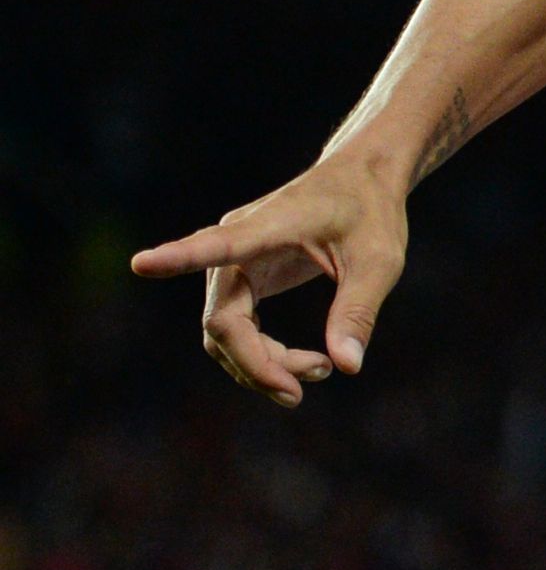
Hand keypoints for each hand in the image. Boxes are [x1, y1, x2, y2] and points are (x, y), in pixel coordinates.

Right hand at [129, 149, 412, 406]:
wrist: (362, 179)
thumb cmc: (371, 212)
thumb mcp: (379, 260)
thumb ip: (358, 310)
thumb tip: (347, 367)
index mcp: (267, 226)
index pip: (215, 245)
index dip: (179, 258)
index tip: (142, 263)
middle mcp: (236, 242)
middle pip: (222, 321)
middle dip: (257, 364)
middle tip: (301, 391)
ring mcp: (232, 261)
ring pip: (224, 332)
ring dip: (260, 364)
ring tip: (318, 370)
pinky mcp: (240, 276)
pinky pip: (235, 327)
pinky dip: (261, 354)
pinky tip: (303, 364)